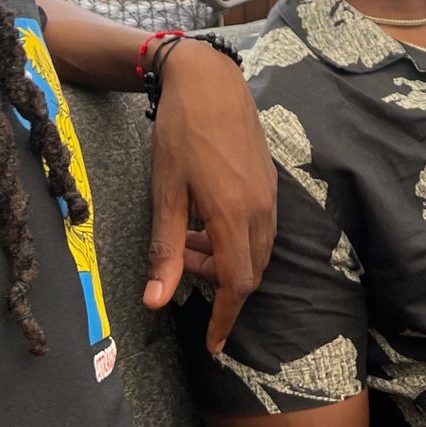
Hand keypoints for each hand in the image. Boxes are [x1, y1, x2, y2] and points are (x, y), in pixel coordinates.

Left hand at [147, 42, 277, 355]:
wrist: (209, 81)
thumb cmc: (181, 133)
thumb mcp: (165, 193)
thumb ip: (165, 250)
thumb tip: (156, 302)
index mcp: (234, 215)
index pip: (237, 283)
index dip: (224, 318)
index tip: (213, 346)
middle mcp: (261, 209)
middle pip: (250, 270)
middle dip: (218, 283)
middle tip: (181, 267)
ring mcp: (270, 194)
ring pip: (257, 249)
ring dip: (225, 259)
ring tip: (189, 240)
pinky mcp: (269, 182)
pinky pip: (260, 227)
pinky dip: (235, 238)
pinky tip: (206, 219)